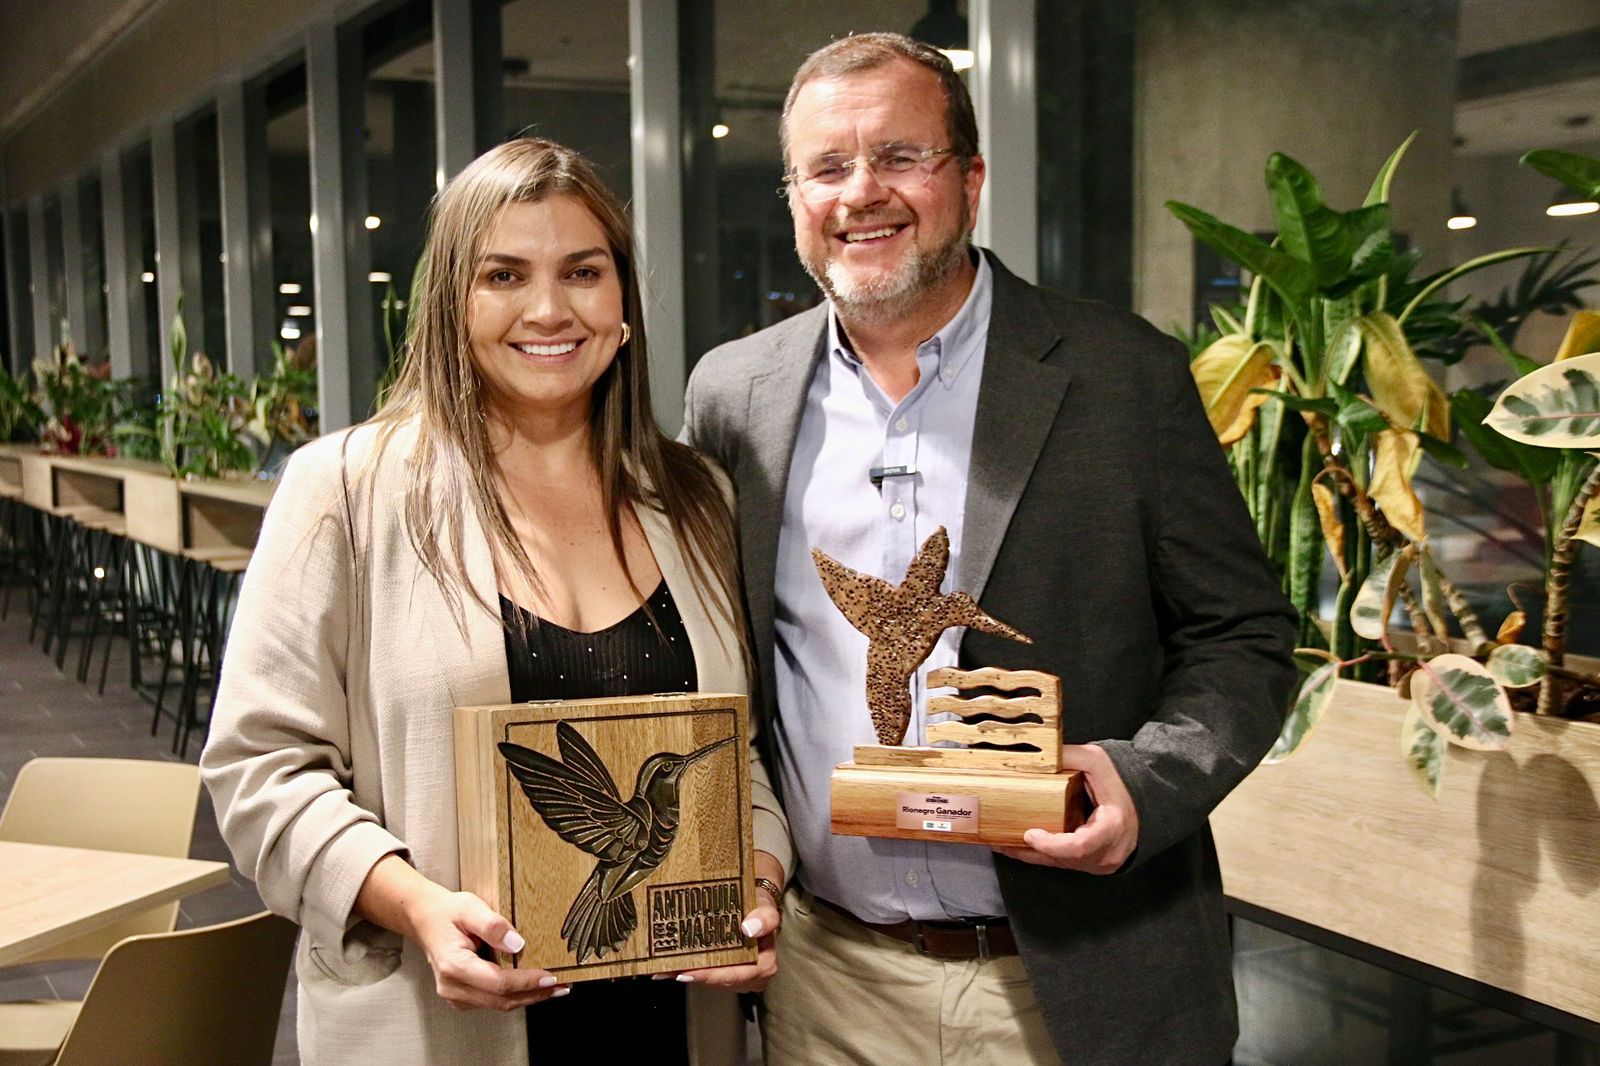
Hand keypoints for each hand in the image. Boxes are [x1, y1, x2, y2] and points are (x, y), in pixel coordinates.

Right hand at [405, 888, 568, 1010]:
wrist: (425, 918)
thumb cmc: (446, 912)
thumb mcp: (470, 906)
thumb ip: (493, 925)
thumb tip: (518, 944)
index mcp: (454, 965)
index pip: (498, 983)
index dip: (527, 982)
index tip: (551, 977)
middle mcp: (452, 986)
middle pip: (501, 1000)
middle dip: (534, 995)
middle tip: (561, 987)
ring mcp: (455, 994)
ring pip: (498, 1005)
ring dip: (527, 998)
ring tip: (554, 988)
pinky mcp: (461, 996)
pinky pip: (492, 1001)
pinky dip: (514, 996)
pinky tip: (532, 987)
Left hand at [663, 851, 782, 991]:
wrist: (755, 906)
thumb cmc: (760, 908)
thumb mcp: (766, 908)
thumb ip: (765, 917)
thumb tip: (749, 928)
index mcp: (764, 966)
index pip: (736, 975)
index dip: (711, 975)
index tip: (688, 971)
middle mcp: (752, 978)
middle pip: (718, 981)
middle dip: (693, 975)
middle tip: (668, 970)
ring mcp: (737, 978)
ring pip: (709, 979)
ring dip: (687, 973)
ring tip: (664, 968)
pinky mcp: (724, 973)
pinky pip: (706, 973)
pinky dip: (688, 969)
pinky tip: (669, 967)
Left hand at [993, 743, 1138, 874]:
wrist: (1140, 808)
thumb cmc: (1119, 786)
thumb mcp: (1098, 762)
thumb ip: (1070, 756)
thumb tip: (1037, 754)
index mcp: (1112, 827)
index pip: (1082, 846)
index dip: (1054, 845)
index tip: (1030, 835)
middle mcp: (1105, 852)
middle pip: (1061, 859)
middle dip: (1028, 851)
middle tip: (997, 839)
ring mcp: (1095, 863)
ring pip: (1056, 864)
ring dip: (1025, 854)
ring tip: (996, 840)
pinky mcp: (1085, 864)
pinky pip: (1057, 863)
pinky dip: (1034, 854)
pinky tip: (1011, 843)